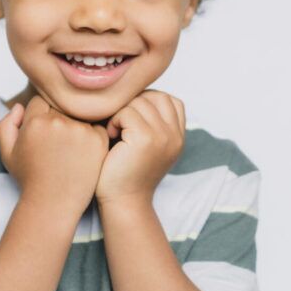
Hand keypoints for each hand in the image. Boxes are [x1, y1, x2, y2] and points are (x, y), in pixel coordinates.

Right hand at [0, 95, 109, 212]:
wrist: (53, 203)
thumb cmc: (29, 178)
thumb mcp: (7, 152)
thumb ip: (6, 124)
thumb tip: (20, 106)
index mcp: (35, 121)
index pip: (40, 102)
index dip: (40, 116)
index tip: (43, 134)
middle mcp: (58, 122)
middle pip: (60, 107)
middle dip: (58, 120)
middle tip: (56, 144)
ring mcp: (80, 130)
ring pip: (78, 116)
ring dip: (75, 127)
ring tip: (69, 151)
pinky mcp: (98, 140)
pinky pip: (97, 127)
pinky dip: (91, 137)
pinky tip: (82, 153)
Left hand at [94, 89, 185, 205]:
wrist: (122, 201)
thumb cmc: (125, 171)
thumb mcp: (147, 145)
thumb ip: (152, 121)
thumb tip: (135, 89)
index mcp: (178, 136)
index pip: (169, 99)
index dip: (146, 102)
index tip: (131, 120)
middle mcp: (175, 136)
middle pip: (154, 96)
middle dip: (132, 105)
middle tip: (120, 125)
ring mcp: (163, 136)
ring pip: (139, 101)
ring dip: (121, 112)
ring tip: (115, 131)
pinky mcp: (146, 139)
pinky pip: (127, 111)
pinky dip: (114, 120)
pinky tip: (111, 136)